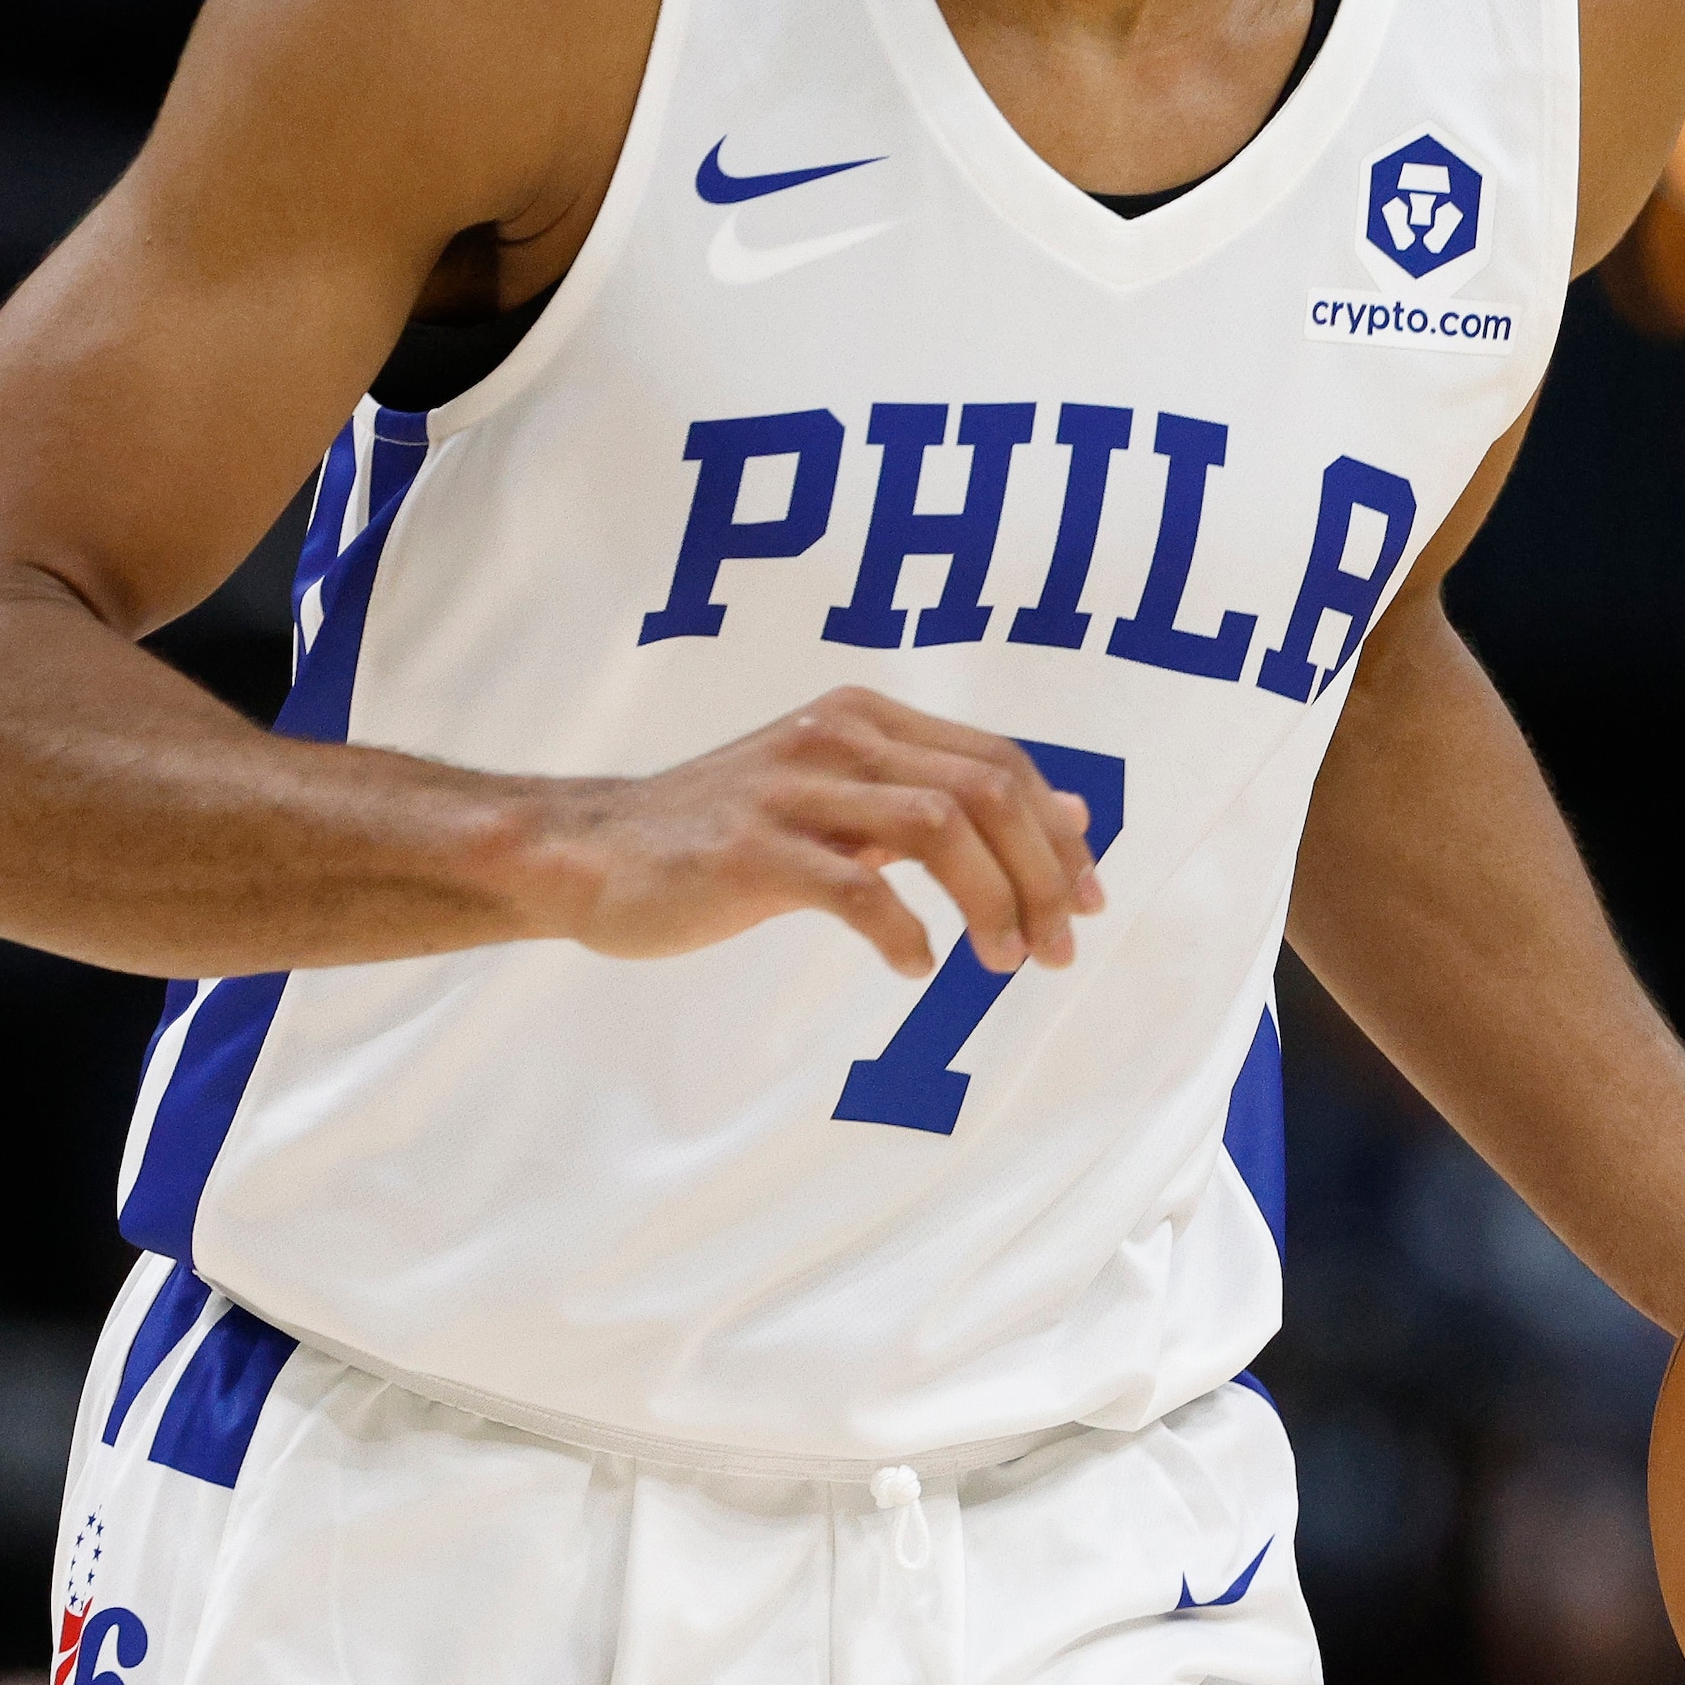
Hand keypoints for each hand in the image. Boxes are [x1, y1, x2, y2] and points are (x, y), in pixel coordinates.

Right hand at [520, 688, 1101, 977]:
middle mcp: (839, 737)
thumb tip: (1071, 814)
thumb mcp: (845, 797)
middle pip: (986, 789)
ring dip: (991, 901)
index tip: (1090, 900)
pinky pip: (855, 888)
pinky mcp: (753, 850)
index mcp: (867, 717)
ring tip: (1001, 962)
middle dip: (1042, 874)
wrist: (594, 851)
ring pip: (937, 826)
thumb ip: (944, 797)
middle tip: (1057, 949)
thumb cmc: (728, 833)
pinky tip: (915, 967)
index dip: (1059, 831)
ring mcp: (794, 789)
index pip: (1000, 760)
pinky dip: (902, 933)